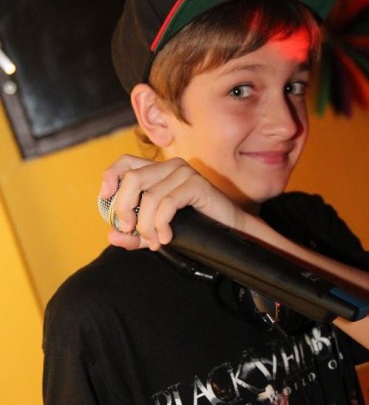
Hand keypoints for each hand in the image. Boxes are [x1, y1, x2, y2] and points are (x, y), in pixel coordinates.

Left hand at [98, 154, 245, 250]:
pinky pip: (167, 203)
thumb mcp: (156, 231)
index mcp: (157, 171)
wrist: (227, 230)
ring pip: (149, 197)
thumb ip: (133, 234)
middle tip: (128, 230)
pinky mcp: (196, 183)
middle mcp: (170, 166)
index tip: (105, 198)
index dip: (111, 177)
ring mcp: (184, 172)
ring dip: (147, 225)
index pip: (126, 162)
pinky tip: (166, 237)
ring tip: (154, 242)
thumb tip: (111, 235)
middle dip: (124, 208)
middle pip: (132, 179)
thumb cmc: (193, 227)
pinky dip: (162, 224)